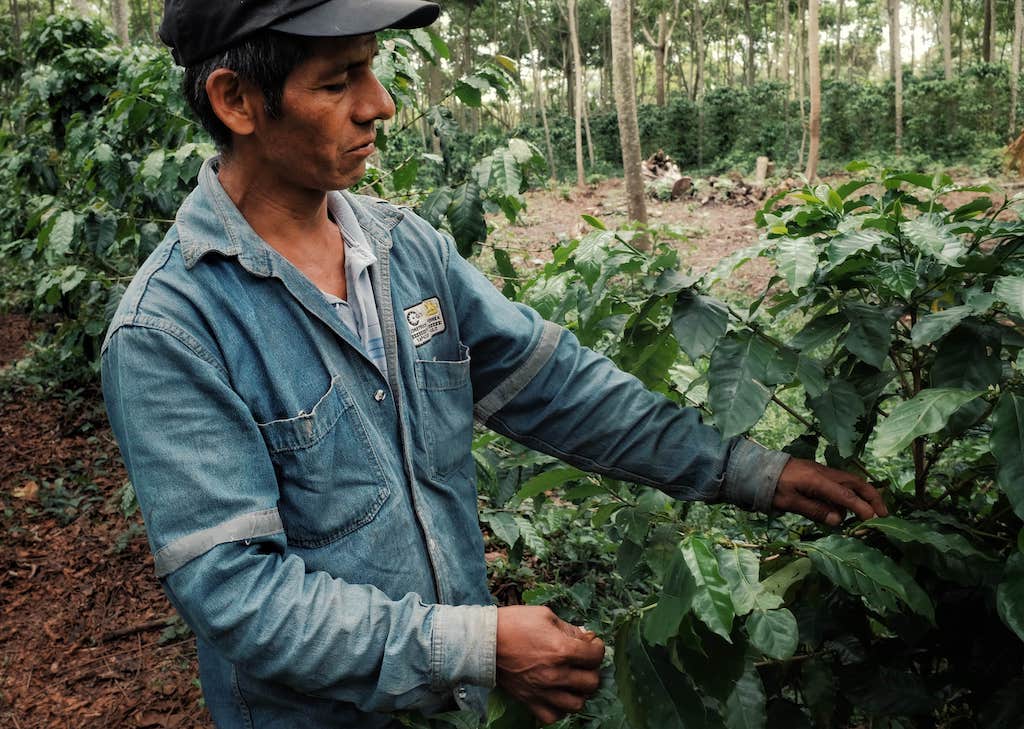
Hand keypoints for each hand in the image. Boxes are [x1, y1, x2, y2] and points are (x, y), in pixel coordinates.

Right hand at [495, 605, 604, 725]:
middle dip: (591, 670)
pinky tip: (557, 695)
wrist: (484, 641)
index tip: (591, 644)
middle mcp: (555, 674)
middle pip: (592, 682)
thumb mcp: (545, 615)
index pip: (596, 655)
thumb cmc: (514, 623)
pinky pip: (553, 716)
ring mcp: (543, 691)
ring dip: (579, 692)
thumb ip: (569, 628)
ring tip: (572, 681)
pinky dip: (559, 709)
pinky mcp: (530, 701)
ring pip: (577, 704)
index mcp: (561, 649)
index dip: (597, 647)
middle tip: (582, 662)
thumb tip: (586, 637)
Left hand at [773, 458, 887, 525]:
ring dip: (862, 496)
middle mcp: (824, 473)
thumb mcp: (788, 502)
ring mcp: (822, 472)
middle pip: (855, 483)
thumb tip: (837, 520)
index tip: (873, 519)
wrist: (758, 468)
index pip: (844, 495)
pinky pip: (840, 484)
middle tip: (884, 514)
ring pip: (850, 482)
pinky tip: (845, 509)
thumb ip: (813, 510)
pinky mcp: (819, 474)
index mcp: (816, 480)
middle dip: (872, 497)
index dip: (860, 507)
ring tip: (868, 514)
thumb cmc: (770, 486)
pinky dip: (849, 495)